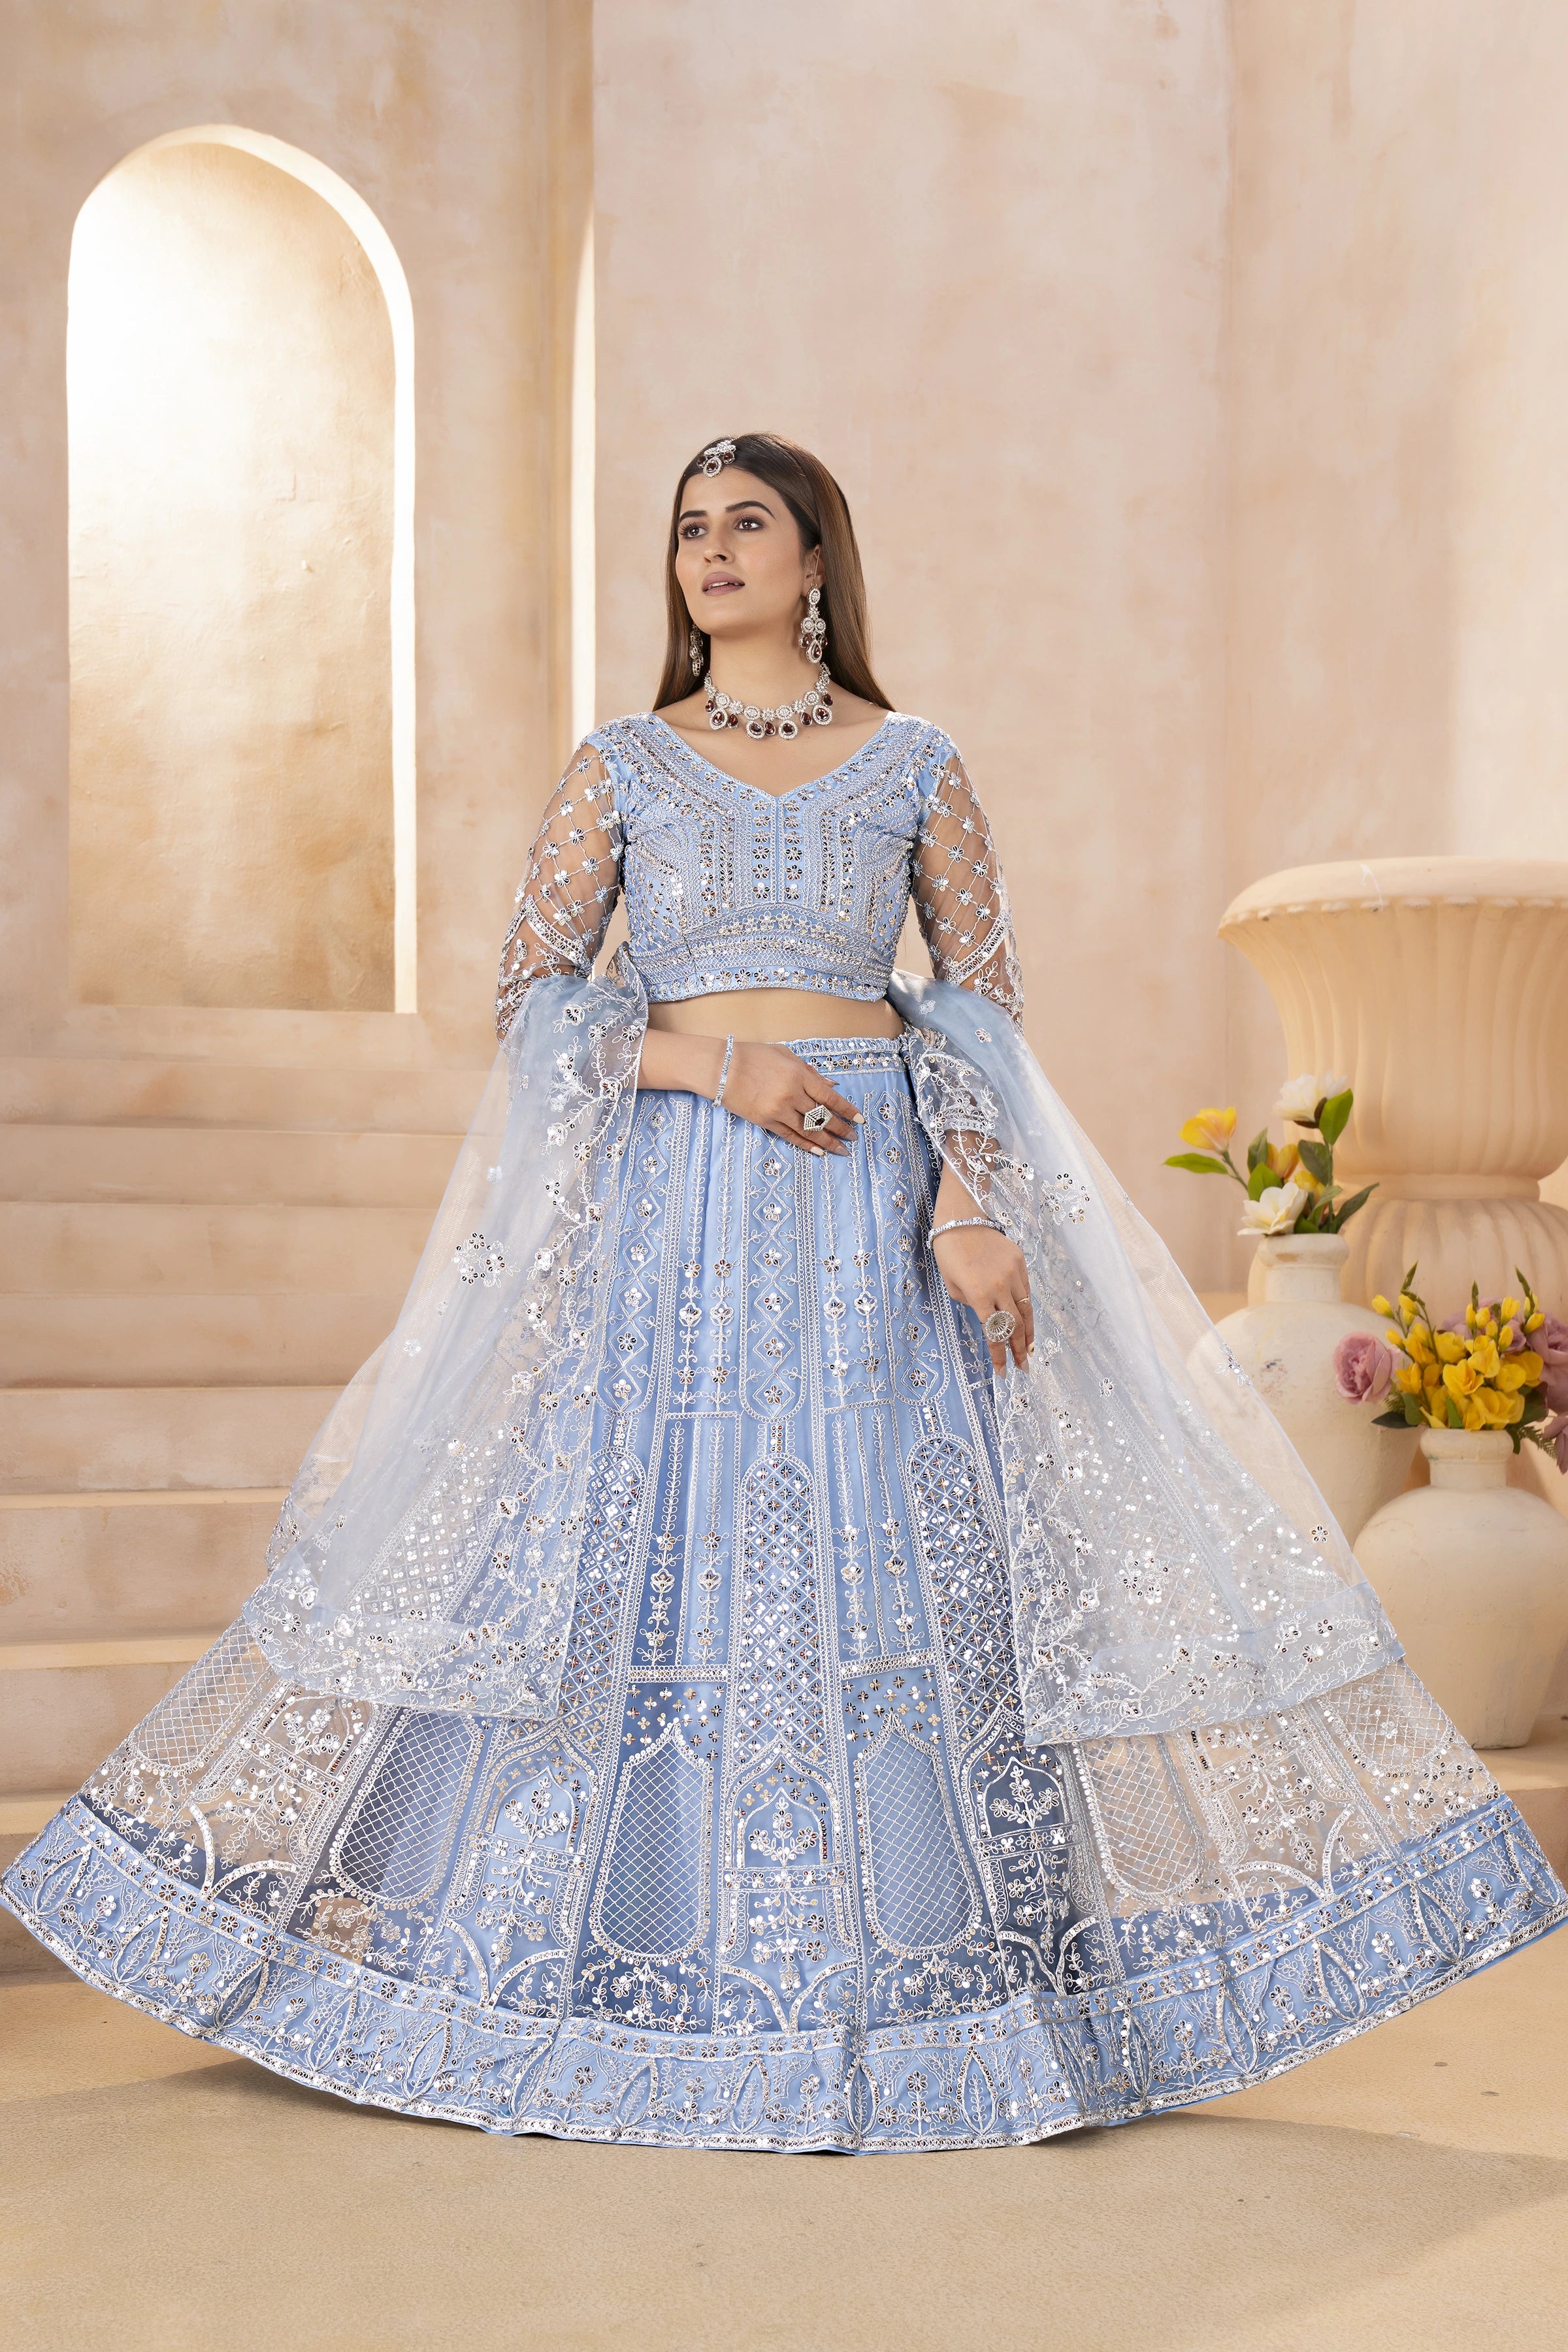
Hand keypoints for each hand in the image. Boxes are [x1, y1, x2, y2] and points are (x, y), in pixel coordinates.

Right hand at [720, 1042, 861, 1154]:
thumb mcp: (784, 1055)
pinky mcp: (765, 1122)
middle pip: (823, 1117)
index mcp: (799, 1075)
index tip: (860, 1120)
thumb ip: (810, 1072)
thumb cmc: (752, 1056)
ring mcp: (779, 1110)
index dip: (847, 1110)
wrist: (720, 1068)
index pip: (830, 1097)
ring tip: (841, 1150)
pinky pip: (790, 1136)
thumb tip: (832, 1087)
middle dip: (841, 1128)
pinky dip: (806, 1145)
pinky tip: (819, 1152)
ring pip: (809, 1130)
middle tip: (853, 1138)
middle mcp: (792, 1094)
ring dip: (828, 1142)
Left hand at [932, 1223, 1032, 1371]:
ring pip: (1026, 1310)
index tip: (1003, 1372)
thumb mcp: (952, 1285)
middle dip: (1018, 1350)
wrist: (961, 1219)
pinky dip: (1027, 1308)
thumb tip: (988, 1314)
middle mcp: (999, 1286)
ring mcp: (1013, 1273)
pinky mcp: (1020, 1262)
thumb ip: (971, 1304)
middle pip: (1015, 1325)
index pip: (994, 1332)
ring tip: (1029, 1350)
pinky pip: (1026, 1291)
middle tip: (1023, 1368)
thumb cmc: (948, 1253)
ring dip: (1029, 1333)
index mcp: (978, 1294)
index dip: (999, 1355)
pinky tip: (1026, 1321)